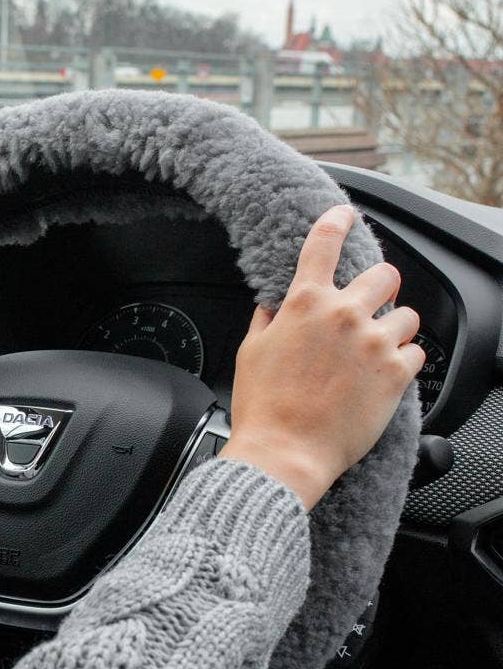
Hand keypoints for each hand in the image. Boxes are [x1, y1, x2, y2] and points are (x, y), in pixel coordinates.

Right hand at [219, 204, 423, 510]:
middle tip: (371, 308)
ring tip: (375, 354)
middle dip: (381, 289)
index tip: (344, 215)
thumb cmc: (263, 410)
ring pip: (408, 316)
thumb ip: (267, 322)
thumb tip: (274, 306)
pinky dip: (402, 364)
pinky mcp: (396, 373)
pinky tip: (381, 379)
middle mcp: (343, 315)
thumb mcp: (250, 355)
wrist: (284, 453)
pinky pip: (416, 354)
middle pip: (386, 275)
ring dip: (394, 331)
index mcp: (304, 305)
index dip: (336, 222)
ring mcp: (373, 342)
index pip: (323, 245)